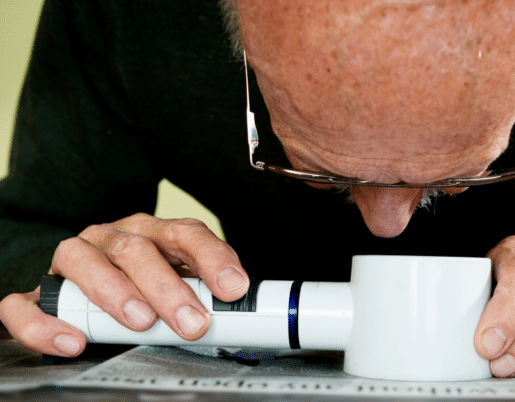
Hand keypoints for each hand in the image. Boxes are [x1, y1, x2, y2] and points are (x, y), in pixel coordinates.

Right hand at [0, 213, 248, 356]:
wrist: (85, 293)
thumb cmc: (142, 287)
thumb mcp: (178, 284)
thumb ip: (201, 294)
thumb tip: (241, 316)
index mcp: (153, 233)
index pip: (186, 234)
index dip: (212, 258)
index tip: (233, 288)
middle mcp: (113, 238)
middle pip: (138, 250)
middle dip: (169, 288)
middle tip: (192, 321)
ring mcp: (74, 260)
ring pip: (85, 261)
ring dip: (115, 292)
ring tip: (140, 322)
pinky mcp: (41, 291)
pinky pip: (27, 302)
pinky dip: (46, 323)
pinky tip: (73, 339)